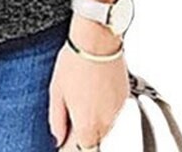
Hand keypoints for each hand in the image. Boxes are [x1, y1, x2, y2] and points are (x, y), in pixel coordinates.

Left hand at [48, 16, 129, 149]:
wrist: (97, 40)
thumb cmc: (75, 60)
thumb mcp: (56, 91)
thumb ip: (57, 119)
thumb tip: (58, 136)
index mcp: (87, 124)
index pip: (80, 149)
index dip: (70, 143)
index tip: (65, 137)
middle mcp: (106, 122)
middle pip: (94, 138)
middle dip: (83, 129)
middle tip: (73, 108)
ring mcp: (117, 111)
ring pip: (105, 125)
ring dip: (94, 117)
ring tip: (84, 92)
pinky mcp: (125, 98)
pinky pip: (113, 110)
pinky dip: (105, 105)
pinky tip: (95, 87)